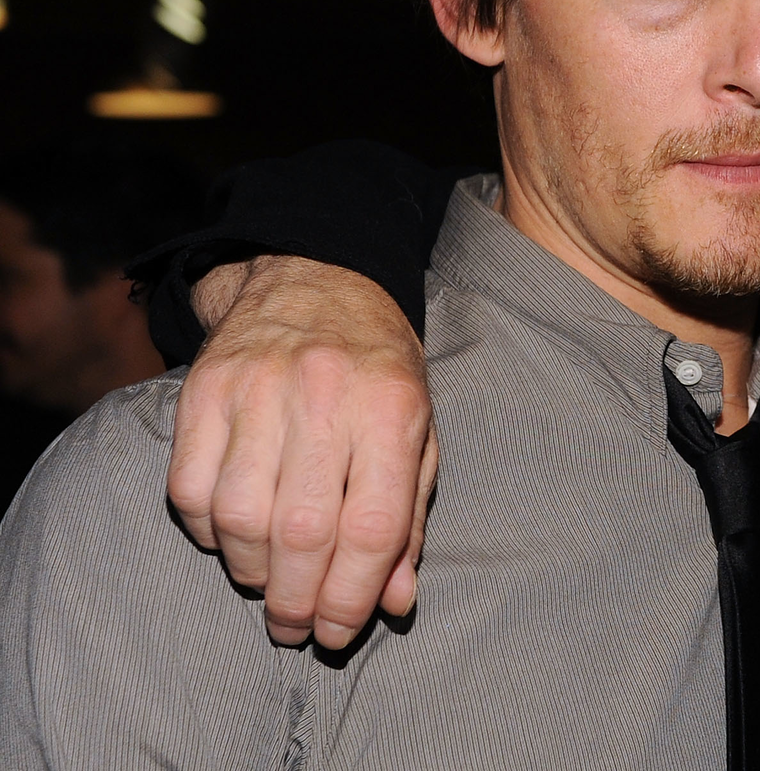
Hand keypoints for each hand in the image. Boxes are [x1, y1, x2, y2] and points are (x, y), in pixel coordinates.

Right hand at [168, 255, 436, 649]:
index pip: (371, 526)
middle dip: (297, 600)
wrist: (316, 281)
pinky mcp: (202, 390)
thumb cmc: (376, 372)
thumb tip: (393, 603)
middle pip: (302, 532)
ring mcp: (257, 389)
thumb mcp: (418, 433)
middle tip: (296, 627)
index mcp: (392, 408)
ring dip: (251, 573)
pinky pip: (189, 490)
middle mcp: (324, 396)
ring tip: (268, 583)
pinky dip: (208, 532)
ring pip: (239, 518)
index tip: (341, 631)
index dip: (353, 595)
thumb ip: (408, 519)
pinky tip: (233, 536)